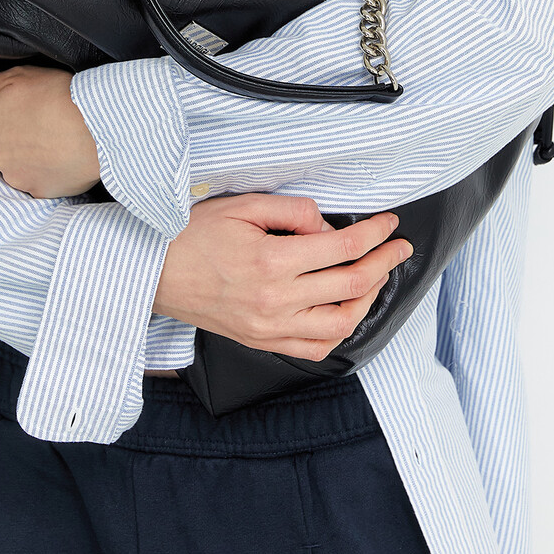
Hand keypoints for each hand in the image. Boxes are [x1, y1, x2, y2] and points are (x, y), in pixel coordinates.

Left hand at [0, 67, 100, 197]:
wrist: (94, 128)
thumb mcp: (19, 76)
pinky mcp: (37, 191)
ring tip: (50, 142)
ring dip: (25, 158)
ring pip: (14, 168)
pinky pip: (35, 182)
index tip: (13, 114)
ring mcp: (16, 177)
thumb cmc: (58, 97)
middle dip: (9, 140)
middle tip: (36, 126)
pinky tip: (58, 158)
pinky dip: (43, 173)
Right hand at [153, 188, 412, 359]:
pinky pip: (315, 347)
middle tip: (398, 249)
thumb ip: (292, 211)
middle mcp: (276, 300)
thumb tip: (328, 225)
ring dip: (368, 300)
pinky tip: (347, 312)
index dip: (376, 235)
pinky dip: (340, 331)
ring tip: (376, 279)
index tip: (389, 225)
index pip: (344, 248)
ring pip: (342, 322)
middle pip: (352, 285)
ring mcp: (271, 327)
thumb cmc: (192, 236)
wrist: (155, 274)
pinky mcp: (263, 342)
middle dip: (385, 263)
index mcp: (272, 260)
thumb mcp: (242, 206)